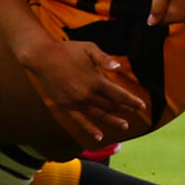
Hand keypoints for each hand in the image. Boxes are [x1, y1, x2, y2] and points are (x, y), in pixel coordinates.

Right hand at [21, 36, 151, 147]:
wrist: (42, 57)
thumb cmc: (67, 50)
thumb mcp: (89, 49)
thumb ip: (104, 59)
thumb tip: (118, 67)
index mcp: (95, 80)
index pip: (118, 94)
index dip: (131, 100)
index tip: (142, 106)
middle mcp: (87, 94)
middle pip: (110, 105)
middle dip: (125, 109)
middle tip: (136, 113)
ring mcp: (76, 102)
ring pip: (98, 115)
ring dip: (112, 120)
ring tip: (124, 126)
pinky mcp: (66, 106)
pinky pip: (80, 121)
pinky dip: (90, 129)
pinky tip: (99, 136)